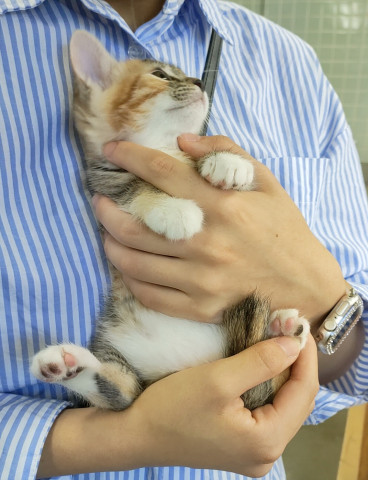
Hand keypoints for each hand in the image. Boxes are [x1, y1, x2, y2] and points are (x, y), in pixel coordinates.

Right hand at [37, 335, 317, 477]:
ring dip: (280, 372)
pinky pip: (266, 411)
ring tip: (276, 340)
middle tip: (287, 329)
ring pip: (282, 405)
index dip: (305, 356)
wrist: (135, 433)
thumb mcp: (218, 379)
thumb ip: (261, 361)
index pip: (303, 393)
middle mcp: (267, 454)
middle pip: (296, 401)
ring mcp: (253, 452)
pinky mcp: (240, 445)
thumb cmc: (172, 407)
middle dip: (294, 363)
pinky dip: (266, 385)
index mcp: (267, 442)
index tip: (299, 324)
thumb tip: (295, 342)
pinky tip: (259, 364)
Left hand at [94, 135, 346, 326]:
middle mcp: (207, 244)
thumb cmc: (285, 231)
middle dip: (107, 209)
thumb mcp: (266, 182)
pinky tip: (126, 266)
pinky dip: (129, 280)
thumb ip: (227, 154)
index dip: (131, 158)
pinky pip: (150, 296)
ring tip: (106, 231)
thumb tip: (183, 141)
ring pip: (136, 263)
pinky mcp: (200, 307)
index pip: (163, 175)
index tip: (111, 150)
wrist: (305, 285)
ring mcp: (201, 280)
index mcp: (223, 207)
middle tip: (99, 200)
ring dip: (111, 244)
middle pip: (138, 225)